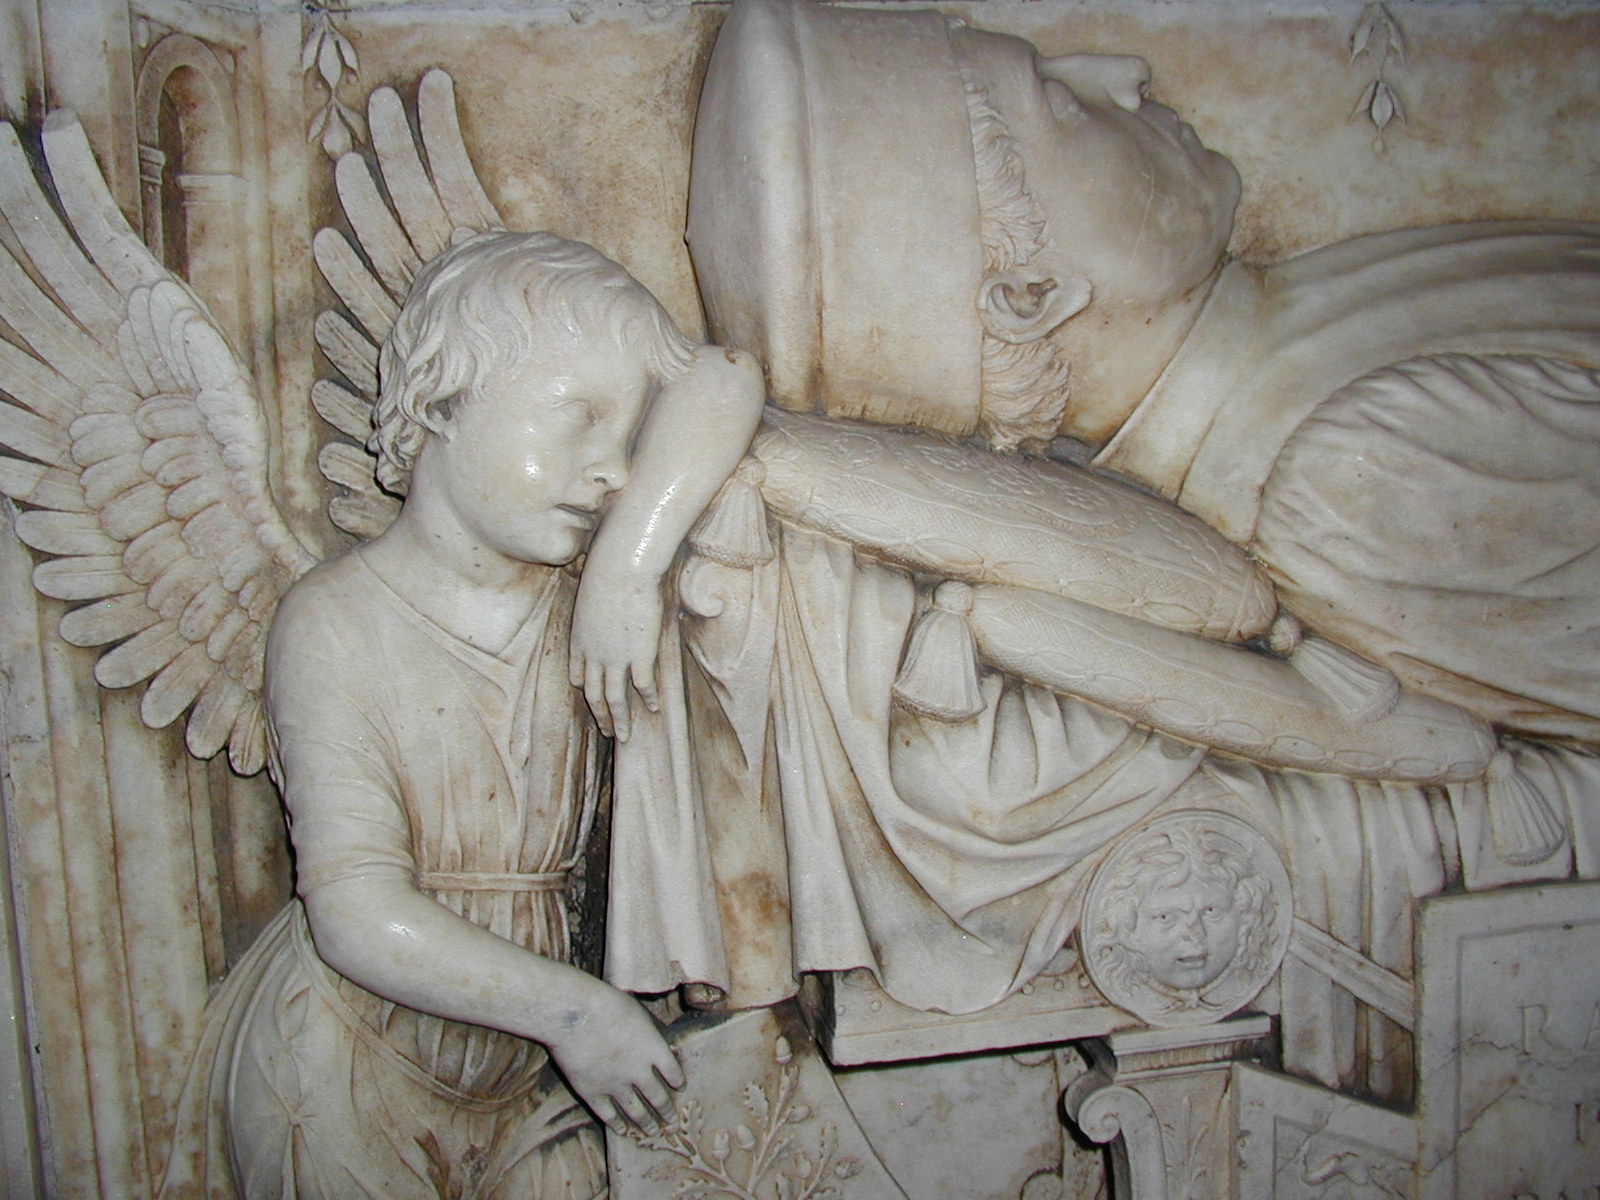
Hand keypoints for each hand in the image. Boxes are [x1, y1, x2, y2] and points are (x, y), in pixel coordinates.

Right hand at [547, 979, 684, 1134]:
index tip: (680, 1089)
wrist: (574, 1015)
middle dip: (667, 1112)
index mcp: (654, 1049)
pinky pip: (609, 1115)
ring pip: (636, 1111)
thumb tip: (652, 1039)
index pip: (673, 1072)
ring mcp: (616, 1085)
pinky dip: (618, 1125)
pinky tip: (622, 1130)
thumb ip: (647, 1032)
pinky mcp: (593, 1092)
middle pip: (658, 1098)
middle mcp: (639, 1071)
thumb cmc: (605, 1004)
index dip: (678, 1082)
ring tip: (654, 1133)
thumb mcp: (637, 1012)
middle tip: (672, 1124)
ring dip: (647, 1124)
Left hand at [569, 566, 663, 741]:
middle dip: (601, 716)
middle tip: (608, 731)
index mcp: (579, 640)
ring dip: (620, 720)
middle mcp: (593, 654)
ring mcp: (614, 657)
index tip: (591, 697)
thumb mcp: (594, 596)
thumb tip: (611, 609)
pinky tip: (655, 708)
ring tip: (625, 736)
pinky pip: (642, 686)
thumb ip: (600, 611)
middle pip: (593, 694)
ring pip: (614, 698)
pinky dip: (648, 699)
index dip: (584, 689)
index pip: (577, 674)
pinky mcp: (638, 654)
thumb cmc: (609, 573)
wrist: (621, 569)